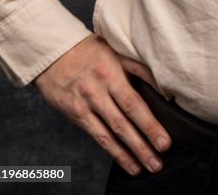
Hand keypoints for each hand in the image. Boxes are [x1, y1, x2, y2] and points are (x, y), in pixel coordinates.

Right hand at [34, 35, 171, 176]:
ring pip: (109, 135)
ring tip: (145, 167)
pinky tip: (126, 162)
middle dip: (142, 145)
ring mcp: (85, 106)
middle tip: (158, 161)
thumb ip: (138, 68)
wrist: (54, 52)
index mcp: (110, 73)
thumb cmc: (90, 50)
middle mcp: (97, 92)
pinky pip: (97, 136)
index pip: (133, 103)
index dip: (149, 125)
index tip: (164, 141)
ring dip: (129, 154)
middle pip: (122, 123)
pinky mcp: (76, 116)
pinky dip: (113, 151)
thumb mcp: (116, 51)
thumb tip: (162, 88)